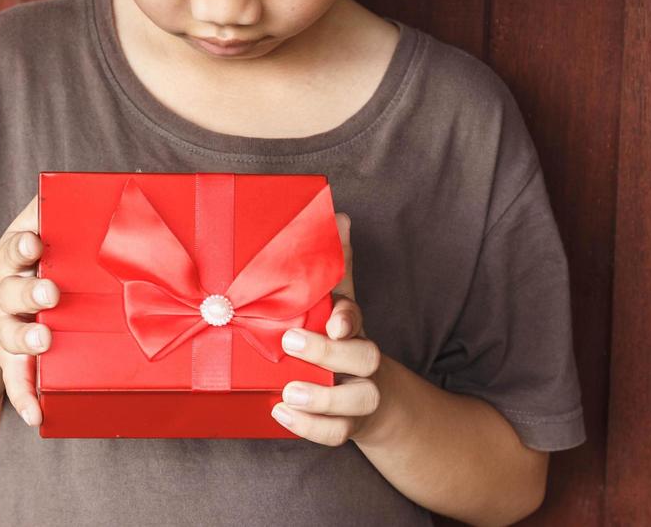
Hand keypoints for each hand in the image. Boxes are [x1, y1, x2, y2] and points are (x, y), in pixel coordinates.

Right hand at [0, 194, 59, 427]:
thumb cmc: (22, 268)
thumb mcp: (24, 237)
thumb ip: (42, 212)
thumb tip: (69, 181)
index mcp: (13, 261)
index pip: (15, 249)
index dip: (23, 246)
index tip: (35, 244)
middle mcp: (5, 296)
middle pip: (12, 292)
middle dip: (29, 292)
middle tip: (50, 293)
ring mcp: (5, 331)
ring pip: (12, 337)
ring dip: (26, 341)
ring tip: (44, 344)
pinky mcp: (9, 363)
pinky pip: (16, 384)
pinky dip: (24, 400)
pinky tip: (37, 415)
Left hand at [271, 211, 385, 445]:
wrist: (369, 392)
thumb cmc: (338, 335)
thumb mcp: (334, 299)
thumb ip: (334, 264)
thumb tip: (339, 216)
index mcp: (353, 326)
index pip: (359, 316)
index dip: (349, 318)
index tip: (335, 321)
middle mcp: (362, 360)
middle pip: (365, 358)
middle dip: (330, 353)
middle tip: (291, 343)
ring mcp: (358, 395)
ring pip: (357, 401)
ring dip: (323, 399)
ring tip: (288, 392)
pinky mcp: (348, 424)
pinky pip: (337, 433)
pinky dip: (311, 428)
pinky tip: (281, 413)